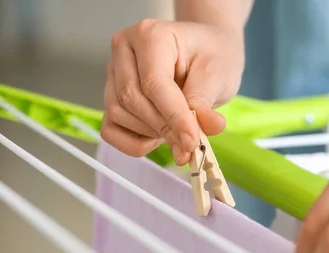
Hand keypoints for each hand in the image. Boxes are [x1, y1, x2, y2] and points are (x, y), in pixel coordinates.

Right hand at [101, 19, 244, 164]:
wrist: (205, 53)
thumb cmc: (210, 55)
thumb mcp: (217, 74)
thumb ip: (204, 105)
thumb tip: (201, 134)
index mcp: (150, 34)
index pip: (154, 83)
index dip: (174, 117)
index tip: (192, 141)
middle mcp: (124, 50)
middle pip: (131, 100)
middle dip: (163, 127)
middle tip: (191, 143)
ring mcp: (113, 74)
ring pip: (118, 115)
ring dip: (150, 133)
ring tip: (178, 129)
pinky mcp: (111, 97)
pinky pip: (111, 130)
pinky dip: (135, 143)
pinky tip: (159, 137)